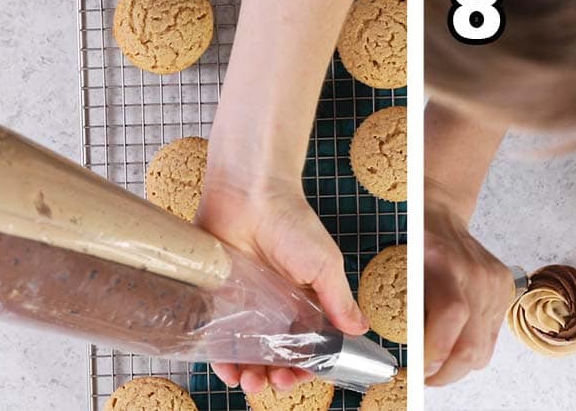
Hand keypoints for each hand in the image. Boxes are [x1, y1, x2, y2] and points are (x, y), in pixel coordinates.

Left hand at [196, 173, 368, 393]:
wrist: (250, 193)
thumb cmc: (292, 222)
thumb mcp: (324, 263)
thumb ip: (339, 300)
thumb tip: (360, 329)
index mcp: (302, 301)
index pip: (305, 346)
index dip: (304, 367)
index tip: (300, 376)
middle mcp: (272, 308)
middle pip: (274, 356)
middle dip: (275, 377)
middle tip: (273, 382)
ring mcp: (242, 305)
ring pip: (244, 354)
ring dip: (248, 375)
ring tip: (249, 383)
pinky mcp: (216, 299)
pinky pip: (215, 338)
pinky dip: (221, 360)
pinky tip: (227, 370)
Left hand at [424, 181, 513, 386]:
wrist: (440, 210)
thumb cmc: (417, 239)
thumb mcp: (402, 269)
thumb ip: (409, 312)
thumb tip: (413, 356)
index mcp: (445, 265)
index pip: (451, 317)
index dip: (435, 353)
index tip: (418, 368)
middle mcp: (476, 274)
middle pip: (471, 347)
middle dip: (446, 373)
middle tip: (426, 377)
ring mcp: (495, 283)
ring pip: (482, 350)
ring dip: (458, 365)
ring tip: (438, 359)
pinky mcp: (505, 288)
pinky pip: (491, 338)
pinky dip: (471, 347)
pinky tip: (456, 338)